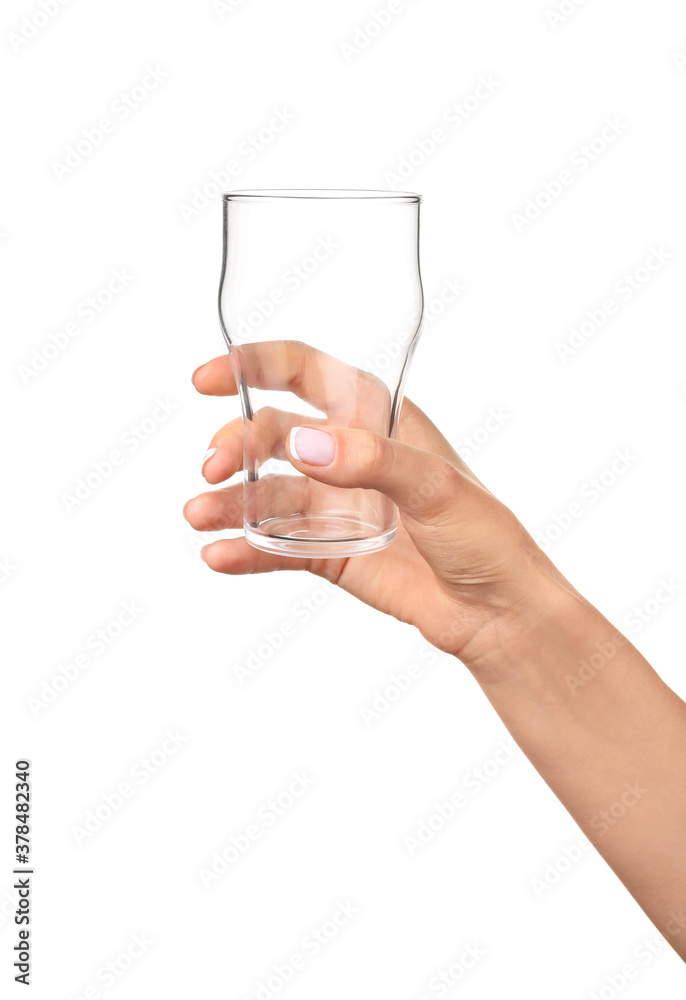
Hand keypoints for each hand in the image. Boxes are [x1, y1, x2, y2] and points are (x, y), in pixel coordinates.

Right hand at [184, 346, 571, 665]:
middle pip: (274, 435)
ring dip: (230, 502)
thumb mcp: (436, 486)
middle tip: (213, 468)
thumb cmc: (485, 536)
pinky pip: (275, 547)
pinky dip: (244, 550)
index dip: (254, 367)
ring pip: (267, 495)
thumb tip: (304, 443)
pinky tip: (218, 556)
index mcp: (378, 419)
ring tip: (199, 517)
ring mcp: (336, 507)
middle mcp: (349, 457)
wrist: (497, 613)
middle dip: (237, 445)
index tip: (208, 378)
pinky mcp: (328, 554)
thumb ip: (371, 460)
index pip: (307, 374)